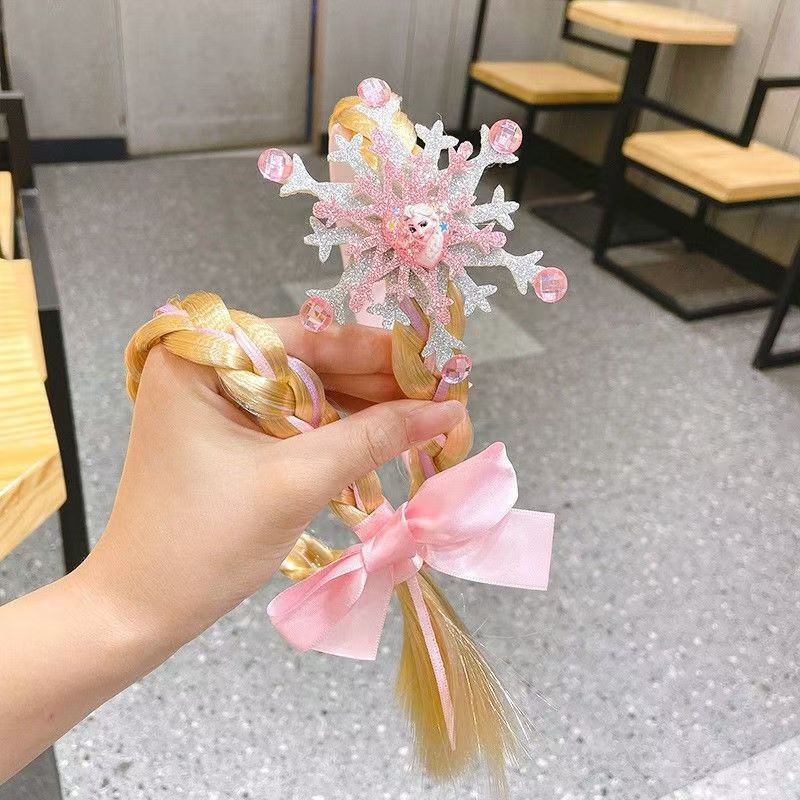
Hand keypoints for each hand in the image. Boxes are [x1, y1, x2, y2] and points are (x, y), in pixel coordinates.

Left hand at [80, 317, 465, 644]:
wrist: (142, 609)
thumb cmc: (204, 542)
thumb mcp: (297, 480)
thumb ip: (374, 437)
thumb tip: (445, 409)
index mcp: (202, 358)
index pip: (308, 337)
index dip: (379, 353)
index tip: (436, 368)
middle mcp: (207, 365)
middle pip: (312, 362)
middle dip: (378, 387)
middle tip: (441, 403)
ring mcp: (216, 398)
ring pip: (309, 391)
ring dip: (364, 412)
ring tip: (424, 426)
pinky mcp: (228, 430)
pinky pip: (294, 419)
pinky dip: (337, 433)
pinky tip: (382, 442)